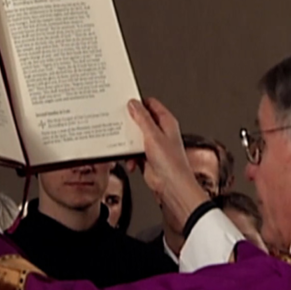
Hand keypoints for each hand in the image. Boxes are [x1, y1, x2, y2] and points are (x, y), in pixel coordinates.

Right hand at [126, 97, 209, 226]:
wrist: (171, 186)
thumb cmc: (171, 163)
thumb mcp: (153, 135)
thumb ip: (142, 118)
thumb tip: (133, 104)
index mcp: (166, 122)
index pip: (151, 105)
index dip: (138, 103)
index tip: (125, 104)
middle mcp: (161, 132)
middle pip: (141, 121)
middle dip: (130, 124)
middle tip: (120, 125)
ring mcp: (153, 145)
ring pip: (135, 137)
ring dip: (127, 143)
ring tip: (125, 147)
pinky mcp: (146, 157)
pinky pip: (132, 152)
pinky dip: (129, 156)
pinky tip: (130, 161)